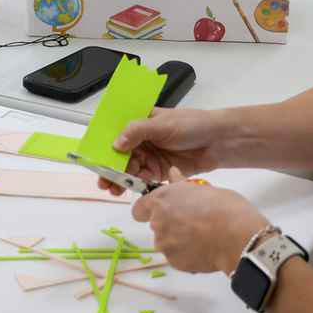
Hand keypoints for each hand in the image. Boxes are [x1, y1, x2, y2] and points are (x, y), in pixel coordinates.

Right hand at [97, 106, 227, 195]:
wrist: (219, 142)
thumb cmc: (192, 125)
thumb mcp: (163, 124)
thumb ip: (137, 131)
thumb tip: (115, 143)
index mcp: (140, 122)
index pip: (115, 132)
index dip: (103, 145)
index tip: (94, 159)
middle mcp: (141, 139)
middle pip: (119, 155)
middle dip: (109, 168)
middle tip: (103, 182)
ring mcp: (150, 156)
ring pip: (128, 169)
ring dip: (120, 179)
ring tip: (113, 189)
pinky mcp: (159, 171)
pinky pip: (142, 179)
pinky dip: (134, 185)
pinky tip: (128, 190)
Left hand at [131, 167, 268, 273]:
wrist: (238, 237)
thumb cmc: (224, 208)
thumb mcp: (204, 189)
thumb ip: (182, 184)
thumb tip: (172, 173)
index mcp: (162, 200)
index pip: (140, 208)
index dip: (149, 209)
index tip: (162, 210)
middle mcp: (158, 223)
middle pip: (156, 225)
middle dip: (171, 223)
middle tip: (193, 221)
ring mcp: (165, 245)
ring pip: (167, 242)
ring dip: (179, 240)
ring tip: (203, 236)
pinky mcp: (175, 262)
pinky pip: (178, 257)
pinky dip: (188, 254)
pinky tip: (205, 248)